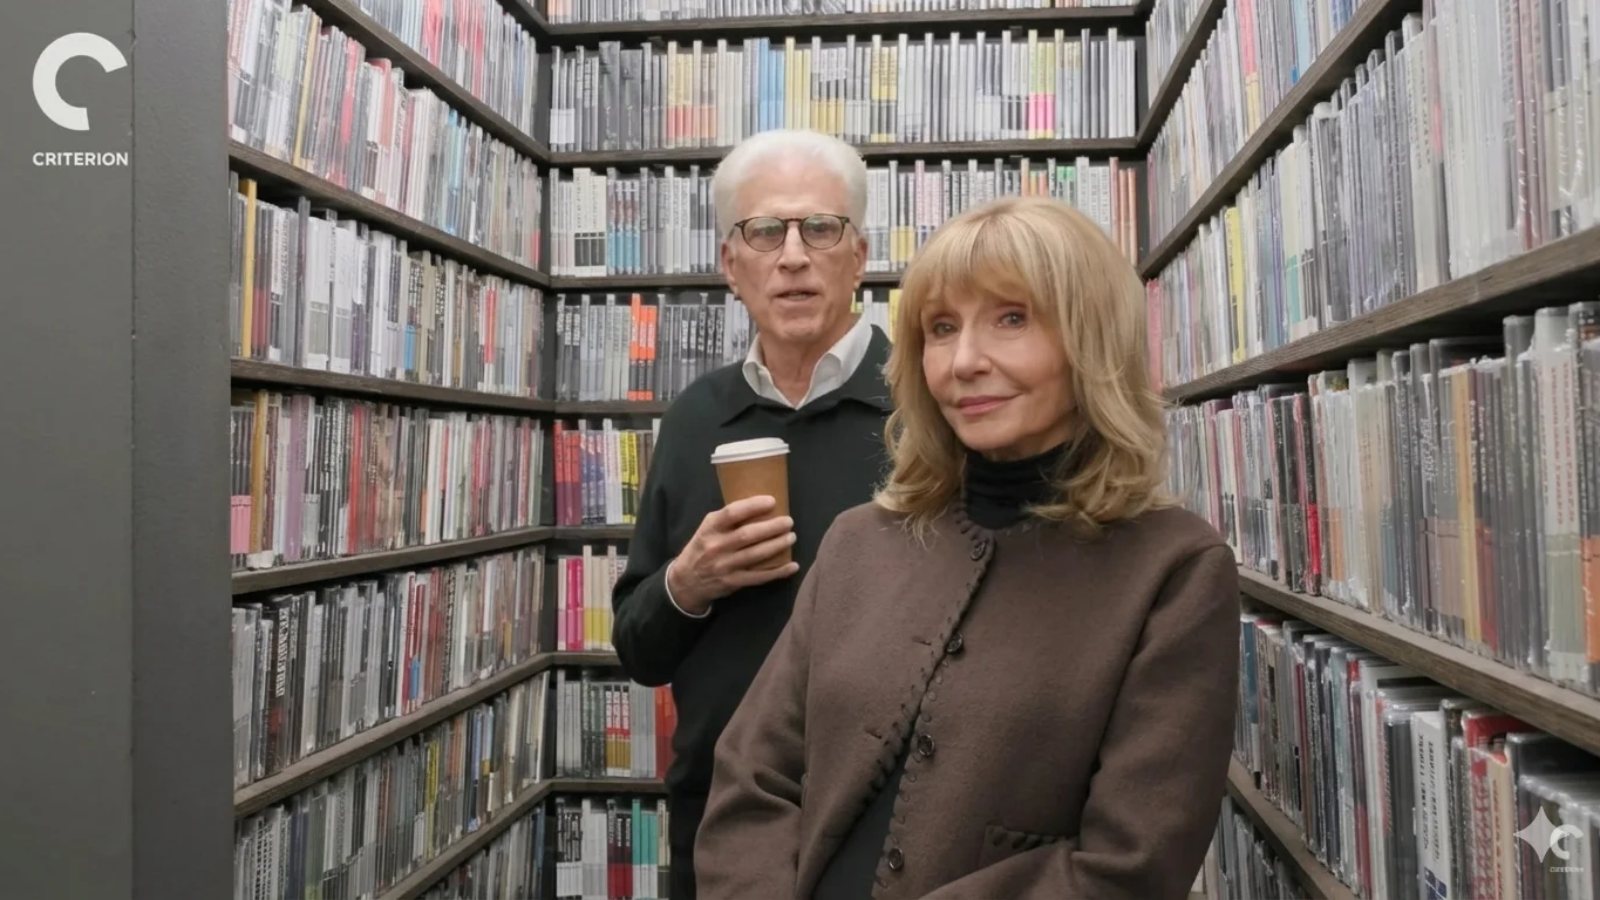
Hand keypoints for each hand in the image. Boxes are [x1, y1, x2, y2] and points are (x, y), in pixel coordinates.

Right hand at [667, 495, 799, 614]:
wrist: (686, 580)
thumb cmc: (703, 548)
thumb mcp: (707, 530)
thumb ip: (727, 521)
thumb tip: (760, 507)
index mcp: (710, 528)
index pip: (731, 513)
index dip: (752, 506)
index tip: (772, 501)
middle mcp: (716, 546)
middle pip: (748, 535)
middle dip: (772, 527)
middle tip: (789, 522)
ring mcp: (724, 566)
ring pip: (755, 555)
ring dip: (777, 546)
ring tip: (791, 538)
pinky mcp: (733, 582)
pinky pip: (759, 577)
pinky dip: (778, 572)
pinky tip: (792, 566)